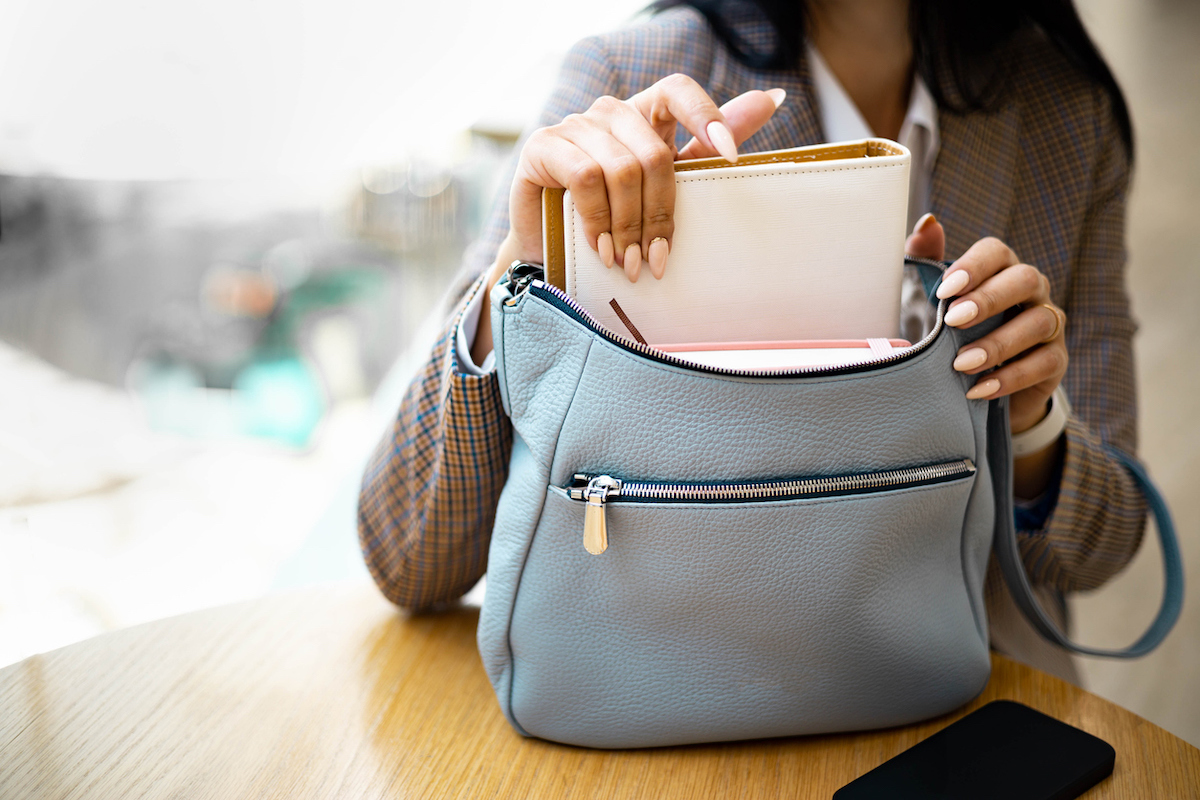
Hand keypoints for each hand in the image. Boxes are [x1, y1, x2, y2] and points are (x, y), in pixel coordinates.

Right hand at [473, 75, 783, 361]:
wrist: (552, 255)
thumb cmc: (614, 222)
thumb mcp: (667, 188)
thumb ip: (707, 148)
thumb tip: (771, 99)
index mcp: (644, 116)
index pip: (678, 90)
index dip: (706, 116)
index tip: (731, 158)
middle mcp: (608, 113)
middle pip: (654, 152)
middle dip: (660, 215)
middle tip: (657, 260)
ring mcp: (573, 126)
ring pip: (622, 168)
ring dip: (629, 227)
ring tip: (629, 263)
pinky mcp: (542, 147)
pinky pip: (584, 175)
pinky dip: (598, 219)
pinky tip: (601, 249)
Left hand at [905, 214, 1067, 435]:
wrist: (976, 386)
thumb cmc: (952, 334)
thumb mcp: (931, 303)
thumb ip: (926, 262)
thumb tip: (928, 223)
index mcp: (1000, 270)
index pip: (996, 252)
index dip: (973, 266)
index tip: (944, 289)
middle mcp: (1031, 290)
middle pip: (1025, 279)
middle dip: (988, 299)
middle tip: (953, 321)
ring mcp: (1048, 324)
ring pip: (1039, 322)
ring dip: (998, 343)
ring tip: (961, 364)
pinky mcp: (1055, 361)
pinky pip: (1043, 363)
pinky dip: (1009, 377)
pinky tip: (978, 389)